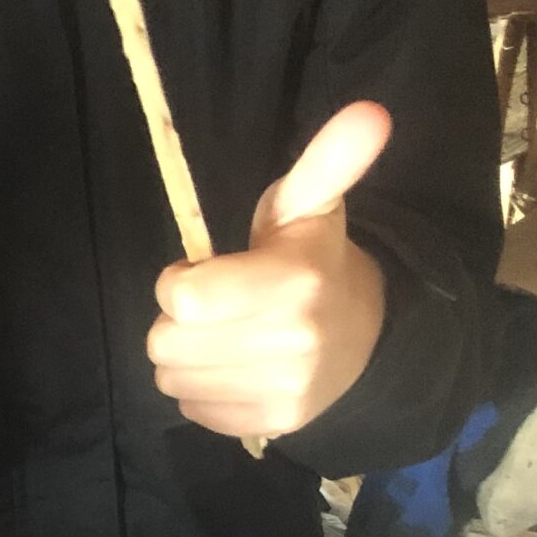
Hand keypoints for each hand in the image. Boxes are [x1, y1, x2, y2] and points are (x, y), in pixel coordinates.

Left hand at [148, 101, 392, 439]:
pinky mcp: (274, 423)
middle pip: (166, 343)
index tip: (201, 271)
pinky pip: (193, 411)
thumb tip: (369, 113)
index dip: (178, 282)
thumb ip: (328, 160)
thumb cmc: (314, 260)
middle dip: (178, 322)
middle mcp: (293, 342)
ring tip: (225, 335)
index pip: (184, 298)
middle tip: (216, 307)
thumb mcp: (312, 205)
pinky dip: (202, 391)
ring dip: (185, 357)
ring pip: (172, 380)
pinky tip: (235, 366)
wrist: (365, 334)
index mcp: (294, 282)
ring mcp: (285, 389)